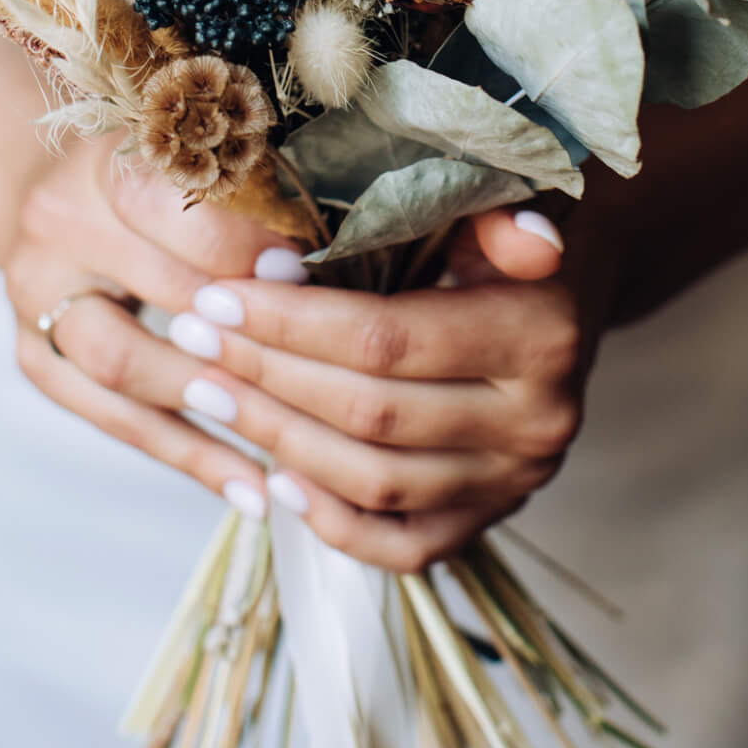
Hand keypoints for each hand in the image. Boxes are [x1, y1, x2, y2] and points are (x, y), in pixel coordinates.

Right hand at [3, 134, 309, 516]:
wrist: (55, 197)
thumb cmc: (152, 182)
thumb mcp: (188, 164)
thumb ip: (248, 198)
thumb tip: (343, 257)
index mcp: (106, 164)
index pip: (174, 208)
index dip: (242, 246)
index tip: (307, 278)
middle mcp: (60, 226)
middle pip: (158, 291)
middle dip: (245, 333)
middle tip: (321, 372)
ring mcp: (36, 298)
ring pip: (126, 364)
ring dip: (215, 406)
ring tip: (291, 449)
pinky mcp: (37, 360)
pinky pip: (115, 420)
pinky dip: (188, 457)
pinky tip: (251, 490)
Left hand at [163, 203, 621, 571]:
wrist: (556, 294)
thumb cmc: (496, 231)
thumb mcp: (492, 202)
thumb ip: (492, 215)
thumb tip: (527, 236)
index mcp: (543, 335)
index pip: (388, 341)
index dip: (291, 323)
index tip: (216, 296)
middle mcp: (540, 421)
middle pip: (372, 415)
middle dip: (266, 375)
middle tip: (190, 336)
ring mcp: (517, 482)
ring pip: (376, 482)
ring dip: (279, 440)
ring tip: (208, 391)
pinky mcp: (492, 519)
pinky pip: (403, 545)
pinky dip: (333, 521)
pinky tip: (273, 477)